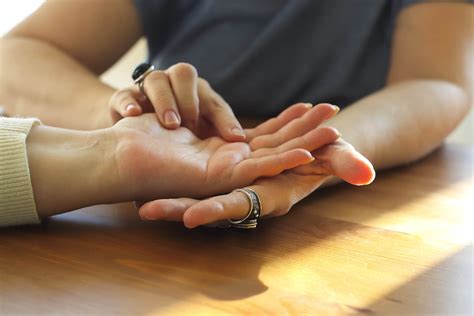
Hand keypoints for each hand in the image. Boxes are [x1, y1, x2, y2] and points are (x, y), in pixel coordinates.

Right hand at [108, 63, 245, 141]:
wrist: (134, 148)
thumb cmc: (176, 144)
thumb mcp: (200, 145)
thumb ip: (220, 141)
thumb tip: (245, 147)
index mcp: (197, 96)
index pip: (215, 102)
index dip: (226, 119)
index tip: (236, 139)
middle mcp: (174, 86)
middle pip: (184, 73)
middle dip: (190, 98)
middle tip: (192, 125)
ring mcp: (148, 90)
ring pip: (156, 79)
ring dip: (165, 100)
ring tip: (171, 125)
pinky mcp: (124, 99)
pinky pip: (125, 94)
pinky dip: (129, 102)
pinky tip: (134, 115)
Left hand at [137, 104, 374, 226]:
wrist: (318, 141)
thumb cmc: (333, 154)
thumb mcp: (340, 156)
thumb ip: (347, 164)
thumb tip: (365, 174)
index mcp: (269, 194)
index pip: (241, 205)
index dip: (220, 211)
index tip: (191, 218)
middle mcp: (247, 188)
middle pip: (209, 201)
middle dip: (179, 206)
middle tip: (143, 210)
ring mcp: (234, 176)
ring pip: (199, 185)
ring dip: (170, 187)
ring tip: (135, 194)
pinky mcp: (228, 161)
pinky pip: (202, 166)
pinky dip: (183, 162)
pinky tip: (156, 160)